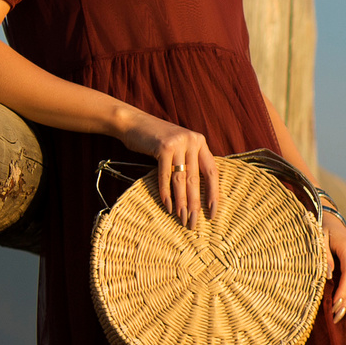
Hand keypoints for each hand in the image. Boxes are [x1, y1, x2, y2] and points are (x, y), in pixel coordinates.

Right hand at [124, 113, 219, 228]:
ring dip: (182, 201)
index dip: (213, 193)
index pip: (212, 172)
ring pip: (182, 179)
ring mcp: (178, 143)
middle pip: (196, 178)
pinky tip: (167, 206)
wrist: (132, 122)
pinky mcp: (163, 147)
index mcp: (200, 142)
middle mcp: (192, 141)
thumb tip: (197, 192)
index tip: (212, 212)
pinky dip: (165, 192)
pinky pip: (165, 175)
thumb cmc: (155, 139)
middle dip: (195, 203)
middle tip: (193, 222)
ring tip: (182, 218)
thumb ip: (189, 161)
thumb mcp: (178, 147)